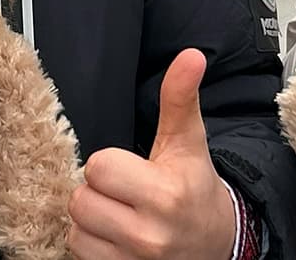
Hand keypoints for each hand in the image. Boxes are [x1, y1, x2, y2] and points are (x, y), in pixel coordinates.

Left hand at [67, 49, 235, 259]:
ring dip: (91, 219)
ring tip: (119, 213)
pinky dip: (92, 244)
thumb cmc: (195, 186)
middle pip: (81, 200)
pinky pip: (81, 253)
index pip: (98, 168)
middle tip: (123, 191)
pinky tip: (115, 235)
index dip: (108, 164)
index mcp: (164, 196)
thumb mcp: (187, 141)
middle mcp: (150, 237)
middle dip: (96, 191)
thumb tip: (191, 55)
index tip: (131, 169)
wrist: (218, 243)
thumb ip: (180, 97)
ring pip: (76, 230)